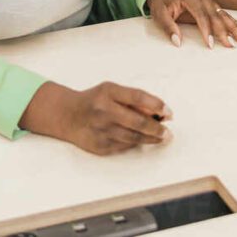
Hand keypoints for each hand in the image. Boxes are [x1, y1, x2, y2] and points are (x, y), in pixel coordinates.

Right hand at [21, 81, 171, 155]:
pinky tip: (143, 140)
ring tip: (162, 137)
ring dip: (151, 138)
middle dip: (157, 128)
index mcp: (108, 92)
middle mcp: (103, 111)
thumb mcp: (112, 91)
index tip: (169, 112)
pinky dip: (136, 142)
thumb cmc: (95, 100)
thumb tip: (159, 112)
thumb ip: (133, 99)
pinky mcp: (99, 145)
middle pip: (138, 121)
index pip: (138, 97)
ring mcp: (100, 130)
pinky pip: (124, 145)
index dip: (156, 105)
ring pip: (133, 137)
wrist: (67, 115)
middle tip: (169, 132)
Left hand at [147, 0, 236, 48]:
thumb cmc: (161, 3)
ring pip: (223, 14)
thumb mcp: (159, 15)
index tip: (210, 44)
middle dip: (225, 31)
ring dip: (233, 27)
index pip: (201, 16)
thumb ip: (168, 27)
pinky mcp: (211, 2)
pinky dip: (232, 22)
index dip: (207, 31)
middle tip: (232, 45)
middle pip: (215, 16)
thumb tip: (177, 42)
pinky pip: (223, 13)